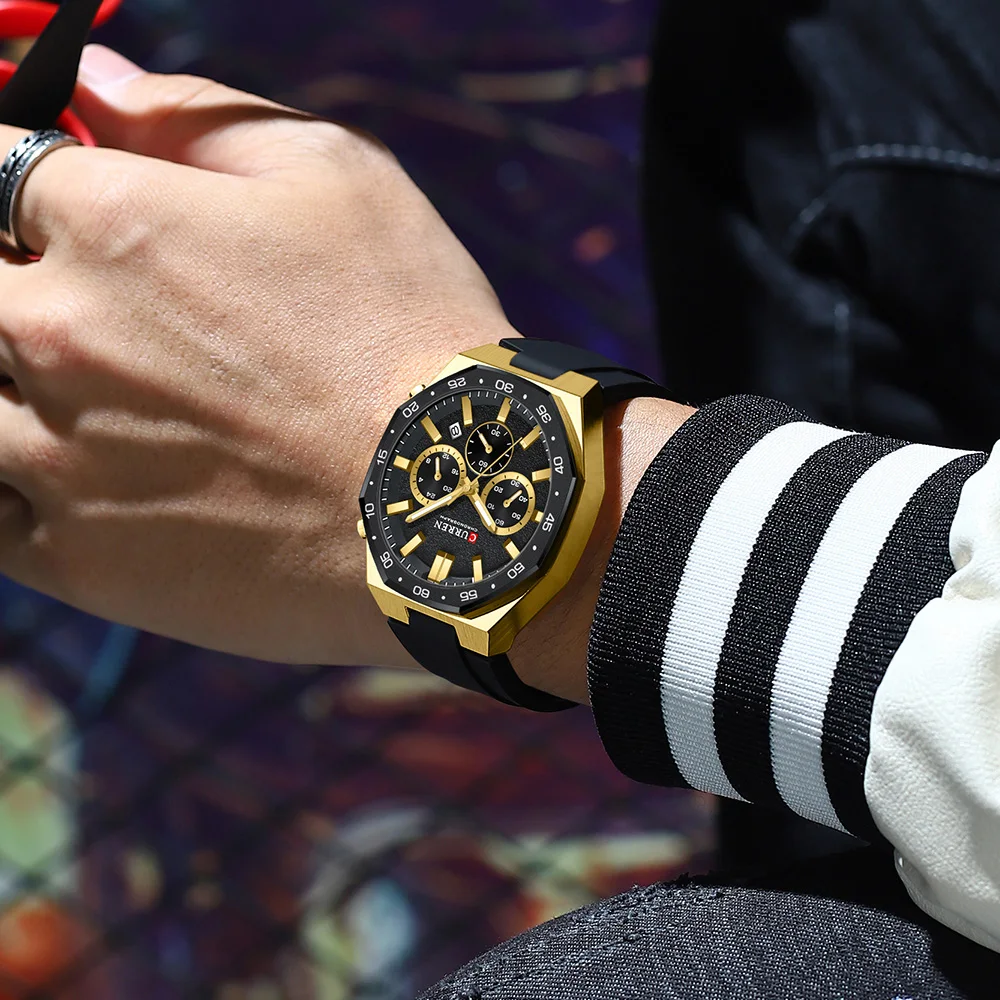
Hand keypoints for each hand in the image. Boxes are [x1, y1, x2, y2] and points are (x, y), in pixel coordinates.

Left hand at [0, 45, 519, 667]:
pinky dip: (14, 484)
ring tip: (87, 399)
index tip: (64, 213)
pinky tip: (74, 474)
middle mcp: (62, 335)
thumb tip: (100, 82)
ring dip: (13, 388)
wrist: (458, 506)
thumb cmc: (413, 335)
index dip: (28, 187)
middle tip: (100, 316)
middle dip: (22, 284)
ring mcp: (58, 455)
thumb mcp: (341, 181)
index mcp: (114, 225)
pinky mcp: (79, 560)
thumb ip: (198, 117)